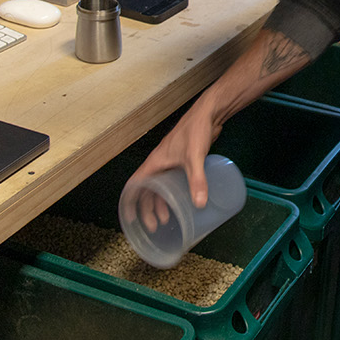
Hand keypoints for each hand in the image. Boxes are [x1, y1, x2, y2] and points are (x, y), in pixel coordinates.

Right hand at [124, 99, 220, 229]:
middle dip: (148, 209)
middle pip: (148, 190)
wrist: (209, 113)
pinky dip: (173, 195)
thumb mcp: (194, 157)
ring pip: (160, 188)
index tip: (131, 218)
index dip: (131, 202)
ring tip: (166, 220)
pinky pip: (173, 183)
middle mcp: (160, 164)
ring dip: (161, 204)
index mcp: (155, 162)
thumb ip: (197, 180)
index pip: (135, 184)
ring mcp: (171, 163)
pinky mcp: (183, 162)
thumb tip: (200, 204)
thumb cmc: (195, 130)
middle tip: (155, 226)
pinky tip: (182, 204)